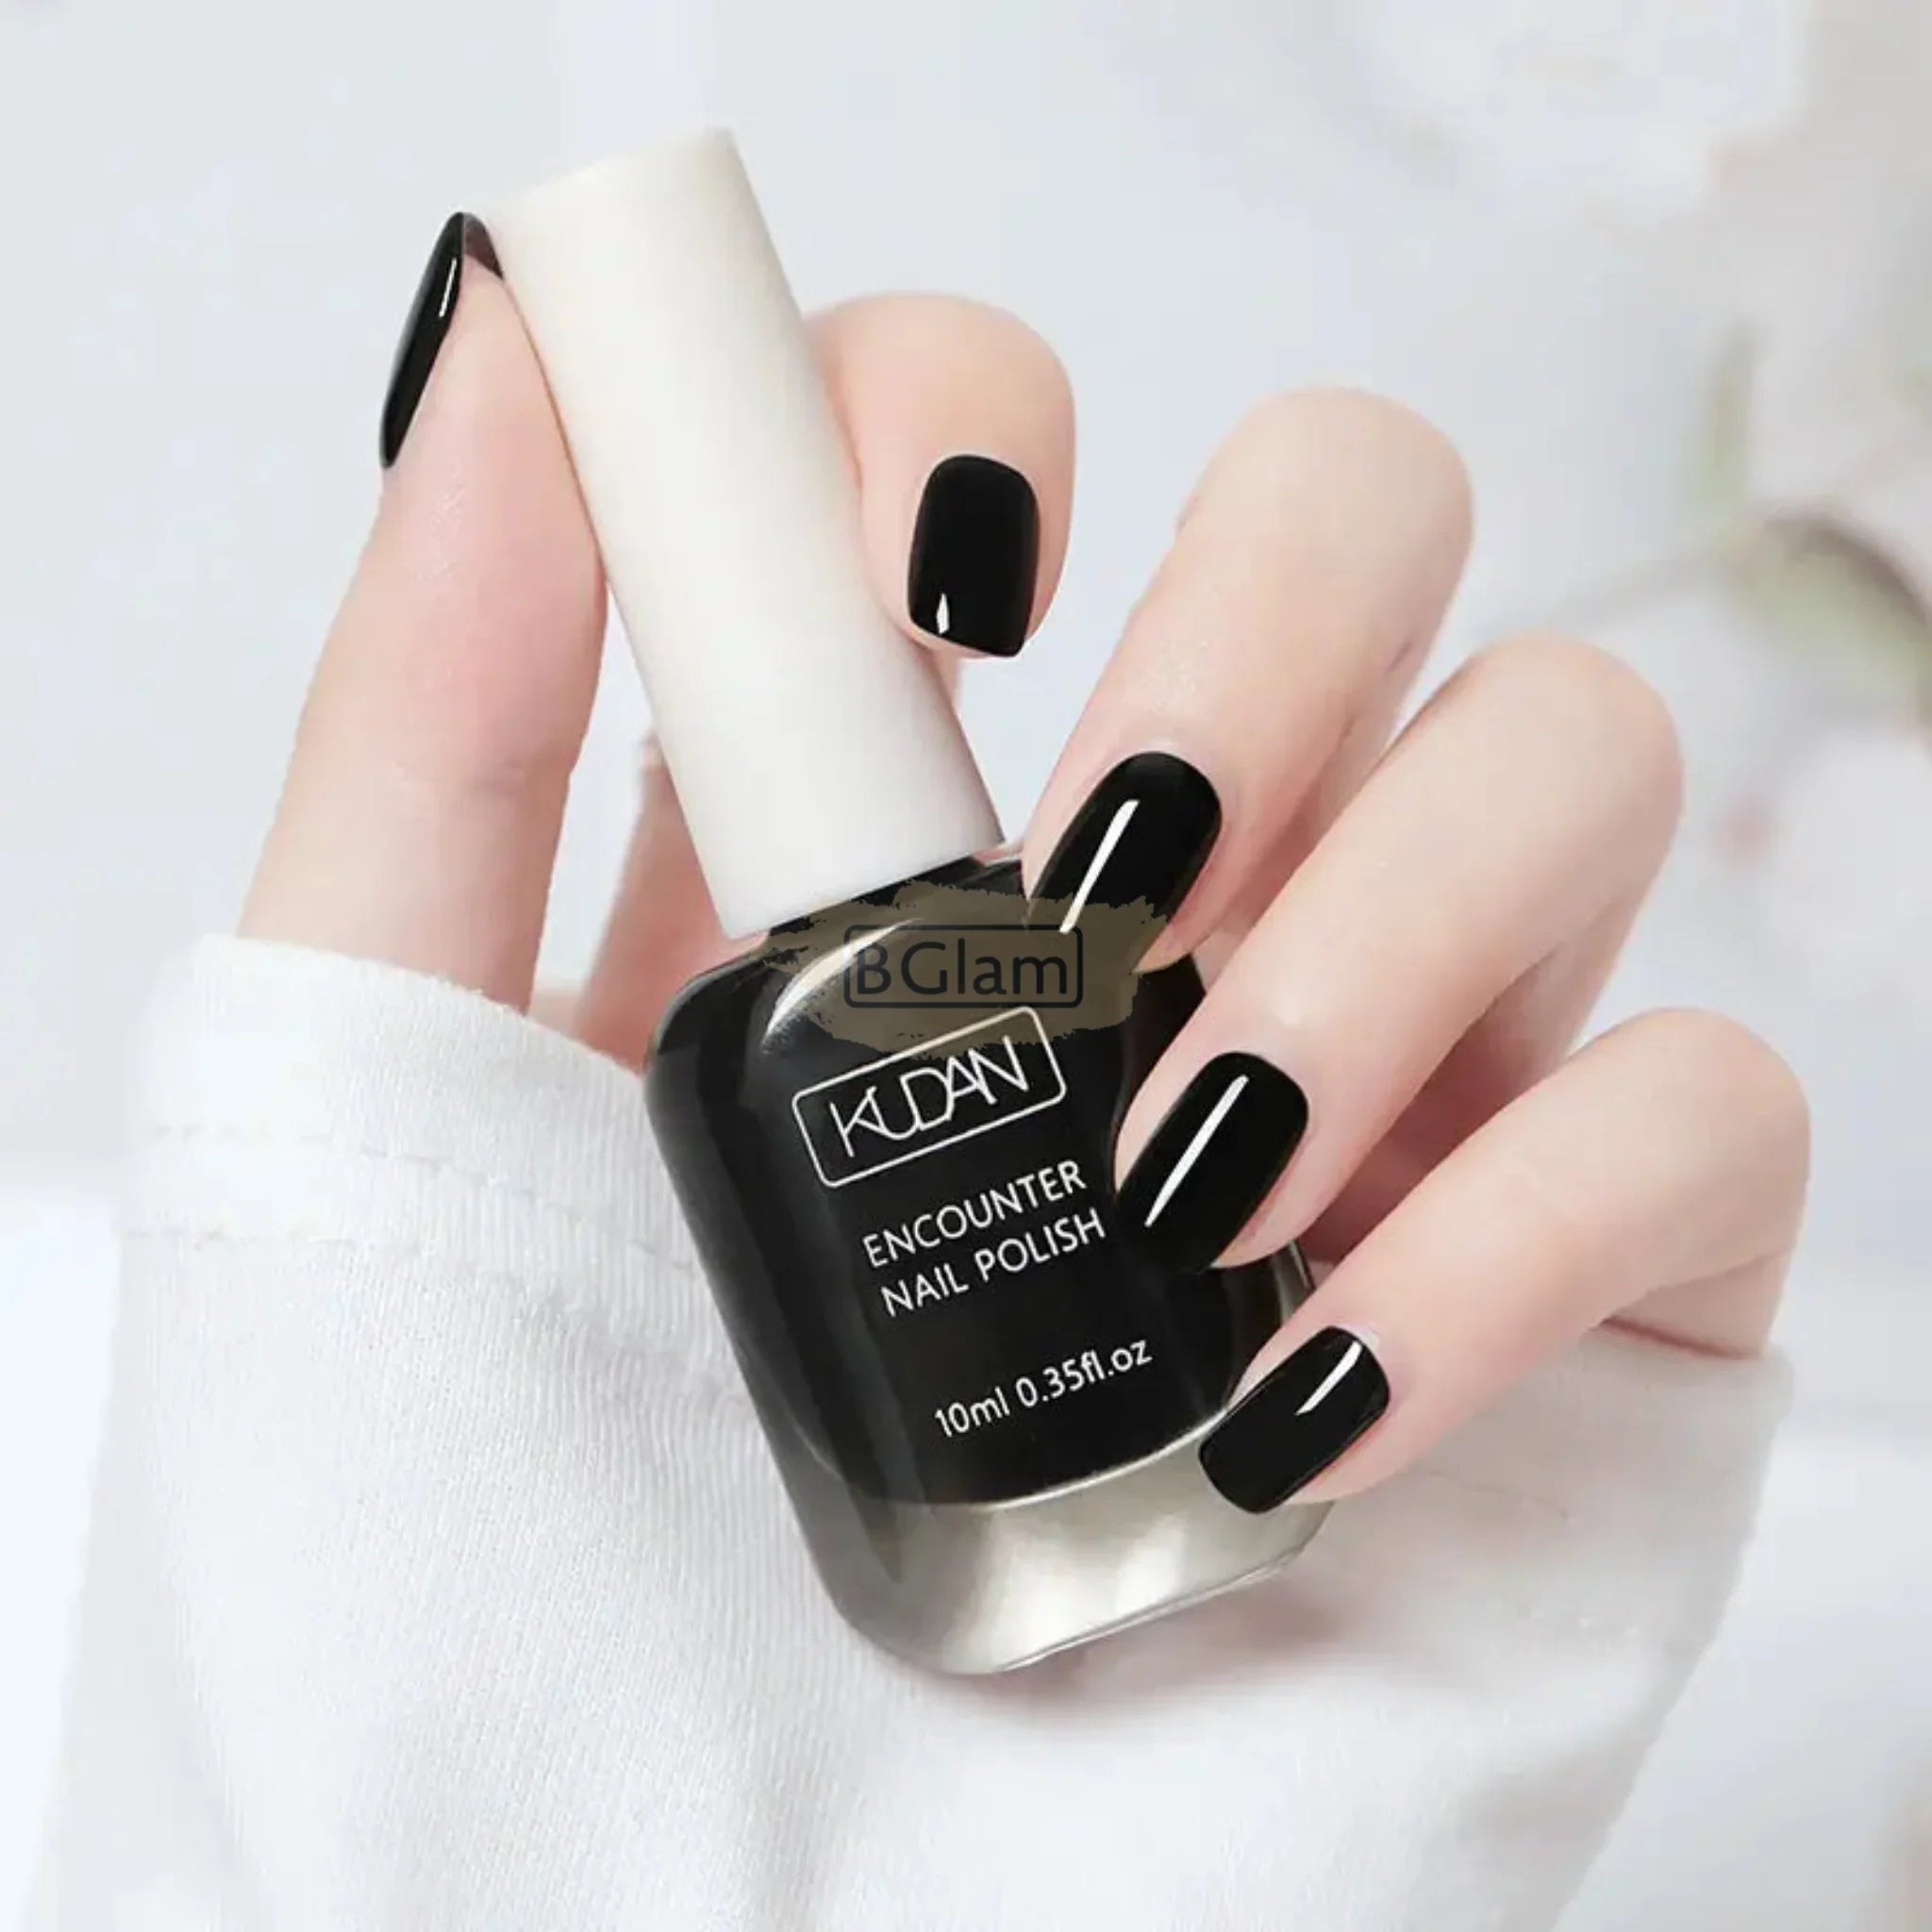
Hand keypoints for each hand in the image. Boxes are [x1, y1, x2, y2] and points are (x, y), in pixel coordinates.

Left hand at [243, 215, 1807, 1512]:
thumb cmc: (501, 1568)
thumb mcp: (373, 1098)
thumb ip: (433, 721)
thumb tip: (533, 344)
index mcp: (891, 835)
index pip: (996, 439)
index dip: (969, 409)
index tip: (920, 581)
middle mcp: (1159, 917)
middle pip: (1352, 518)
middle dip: (1262, 616)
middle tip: (1108, 872)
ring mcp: (1388, 1077)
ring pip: (1566, 755)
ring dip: (1400, 912)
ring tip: (1195, 1157)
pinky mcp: (1575, 1288)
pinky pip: (1706, 1108)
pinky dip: (1525, 1221)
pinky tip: (1307, 1398)